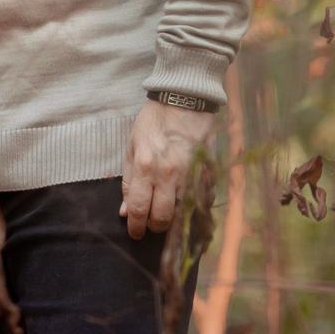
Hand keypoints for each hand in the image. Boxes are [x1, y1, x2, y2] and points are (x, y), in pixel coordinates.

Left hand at [120, 99, 216, 239]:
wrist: (184, 101)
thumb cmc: (154, 122)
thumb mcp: (132, 147)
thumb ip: (129, 181)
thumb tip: (126, 211)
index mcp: (147, 167)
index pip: (139, 209)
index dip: (136, 226)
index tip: (135, 232)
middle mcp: (170, 175)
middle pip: (163, 217)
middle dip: (154, 227)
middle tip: (151, 225)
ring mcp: (192, 174)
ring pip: (184, 212)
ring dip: (175, 220)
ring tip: (168, 216)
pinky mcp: (209, 172)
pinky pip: (204, 200)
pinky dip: (195, 208)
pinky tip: (188, 206)